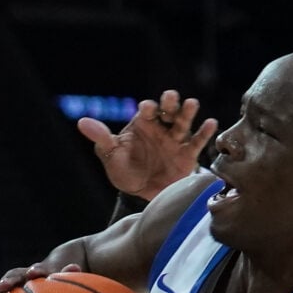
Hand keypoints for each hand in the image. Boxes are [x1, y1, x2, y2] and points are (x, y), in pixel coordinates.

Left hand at [78, 91, 216, 201]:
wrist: (141, 194)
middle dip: (169, 103)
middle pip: (168, 111)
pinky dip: (205, 132)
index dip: (148, 108)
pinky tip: (210, 123)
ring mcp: (175, 140)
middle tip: (171, 97)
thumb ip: (101, 138)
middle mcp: (161, 128)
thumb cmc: (124, 171)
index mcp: (143, 124)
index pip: (146, 111)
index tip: (147, 108)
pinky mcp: (188, 154)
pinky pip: (197, 142)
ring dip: (187, 112)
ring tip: (191, 104)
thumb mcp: (110, 155)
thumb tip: (82, 122)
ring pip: (183, 122)